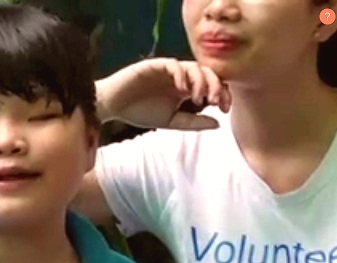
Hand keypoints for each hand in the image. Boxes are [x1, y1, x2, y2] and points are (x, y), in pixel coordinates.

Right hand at [96, 58, 230, 129]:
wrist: (112, 107)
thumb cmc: (138, 112)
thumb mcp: (170, 121)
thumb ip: (193, 122)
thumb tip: (218, 124)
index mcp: (185, 88)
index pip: (211, 85)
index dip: (222, 94)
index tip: (225, 109)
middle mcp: (180, 76)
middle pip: (208, 73)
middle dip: (216, 86)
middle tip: (215, 101)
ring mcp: (168, 70)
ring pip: (194, 66)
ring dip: (200, 81)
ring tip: (197, 97)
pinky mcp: (155, 65)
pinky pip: (174, 64)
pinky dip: (181, 75)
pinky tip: (182, 89)